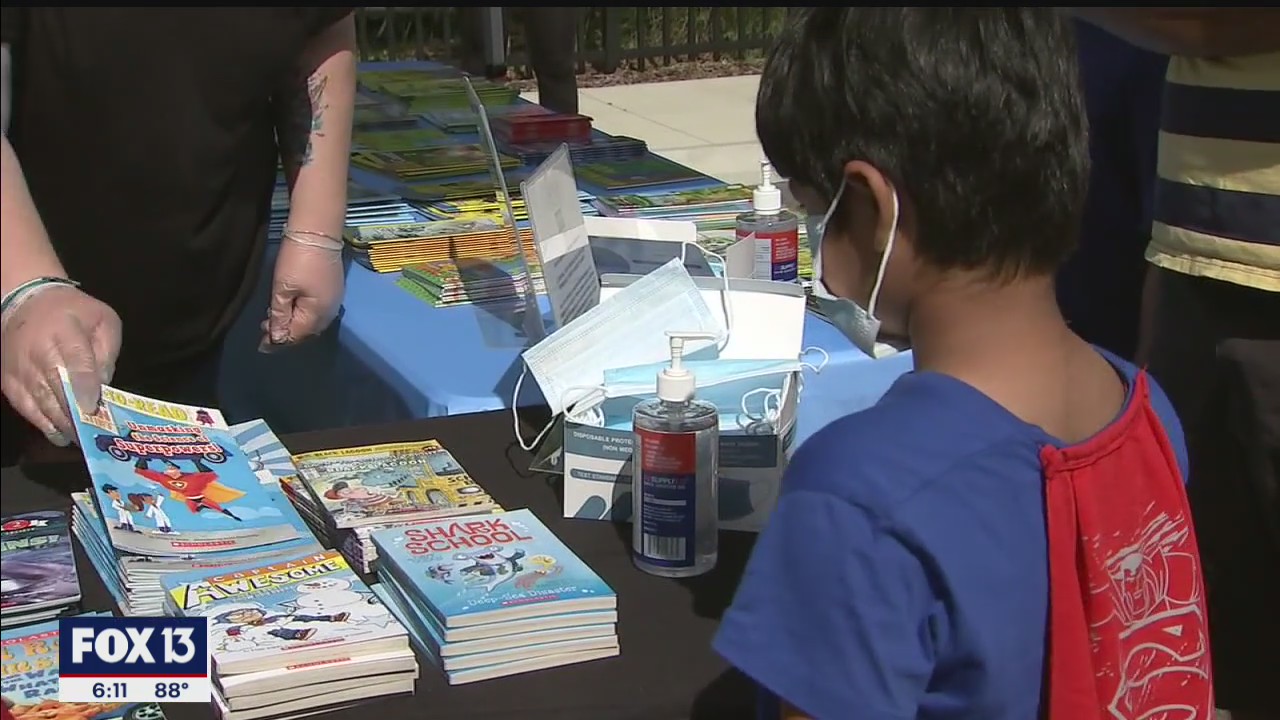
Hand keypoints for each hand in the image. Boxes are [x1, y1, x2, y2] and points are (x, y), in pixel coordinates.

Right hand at [0, 285, 120, 444]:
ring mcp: (20, 368)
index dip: (84, 385)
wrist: (23, 302)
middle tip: (94, 432)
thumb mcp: (102, 319)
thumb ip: (107, 350)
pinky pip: (25, 406)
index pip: (75, 360)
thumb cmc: (71, 312)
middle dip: (76, 412)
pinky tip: (59, 434)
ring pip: (40, 400)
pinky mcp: (8, 381)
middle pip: (56, 386)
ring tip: (81, 439)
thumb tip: (105, 383)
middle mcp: (38, 351)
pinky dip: (42, 423)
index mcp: (65, 331)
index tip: (92, 406)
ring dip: (61, 423)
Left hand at [261, 234, 343, 350]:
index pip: (296, 335)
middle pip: (306, 332)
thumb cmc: (297, 260)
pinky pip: (317, 311)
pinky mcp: (334, 291)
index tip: (261, 344)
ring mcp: (334, 301)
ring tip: (274, 318)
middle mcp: (329, 312)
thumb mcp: (283, 288)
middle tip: (265, 329)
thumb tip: (277, 338)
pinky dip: (302, 313)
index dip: (278, 341)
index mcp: (317, 313)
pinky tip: (291, 307)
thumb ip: (280, 315)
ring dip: (294, 323)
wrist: (318, 232)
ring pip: (312, 322)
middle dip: (286, 333)